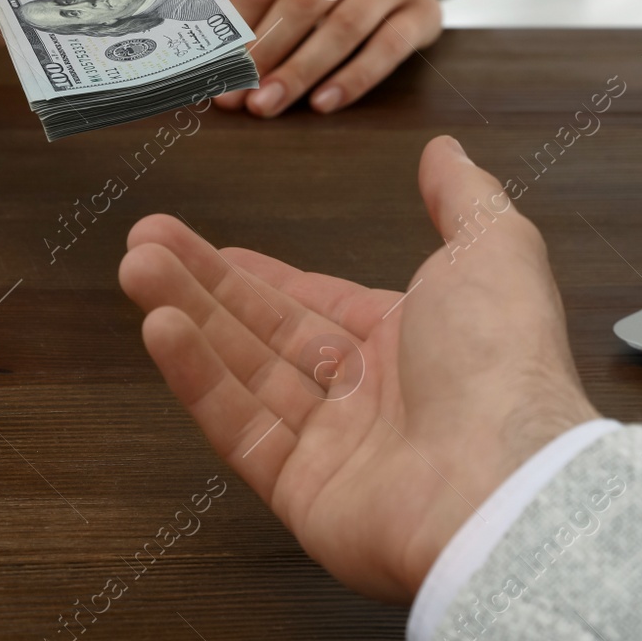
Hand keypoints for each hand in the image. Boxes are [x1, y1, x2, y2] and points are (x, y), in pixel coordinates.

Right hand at [117, 136, 597, 600]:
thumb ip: (461, 198)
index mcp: (407, 342)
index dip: (255, 273)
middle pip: (263, 330)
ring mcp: (329, 446)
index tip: (200, 246)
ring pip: (241, 370)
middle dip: (200, 284)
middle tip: (142, 244)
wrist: (506, 481)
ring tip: (135, 269)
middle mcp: (365, 394)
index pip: (311, 302)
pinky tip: (159, 328)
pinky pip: (237, 426)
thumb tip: (444, 150)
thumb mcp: (492, 249)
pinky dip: (197, 377)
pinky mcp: (298, 490)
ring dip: (186, 317)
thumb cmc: (502, 362)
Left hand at [215, 0, 487, 116]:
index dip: (238, 24)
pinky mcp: (425, 9)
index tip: (217, 65)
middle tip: (240, 93)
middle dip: (267, 51)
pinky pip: (388, 48)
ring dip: (302, 71)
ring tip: (269, 103)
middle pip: (305, 0)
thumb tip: (211, 49)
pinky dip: (353, 79)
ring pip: (345, 26)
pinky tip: (322, 102)